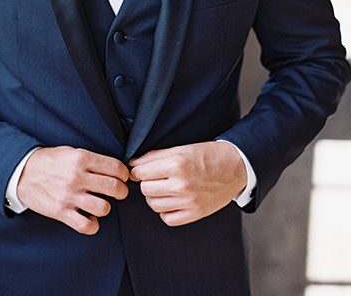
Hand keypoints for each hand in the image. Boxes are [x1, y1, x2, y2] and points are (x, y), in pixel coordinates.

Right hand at [17, 146, 128, 234]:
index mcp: (81, 158)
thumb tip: (114, 169)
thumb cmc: (50, 161)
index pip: (115, 167)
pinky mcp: (61, 212)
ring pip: (103, 208)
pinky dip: (92, 225)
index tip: (124, 177)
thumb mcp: (71, 151)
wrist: (23, 172)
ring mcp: (69, 196)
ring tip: (101, 203)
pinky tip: (90, 217)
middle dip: (122, 191)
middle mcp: (77, 177)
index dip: (124, 174)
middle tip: (120, 192)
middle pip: (114, 188)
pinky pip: (85, 225)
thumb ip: (91, 159)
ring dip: (106, 207)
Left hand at [128, 141, 246, 225]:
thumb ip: (154, 156)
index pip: (141, 172)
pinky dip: (165, 211)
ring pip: (153, 204)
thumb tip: (132, 163)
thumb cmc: (207, 155)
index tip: (141, 169)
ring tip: (163, 188)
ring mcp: (189, 202)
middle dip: (146, 182)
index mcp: (176, 164)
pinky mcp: (196, 214)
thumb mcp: (181, 148)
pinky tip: (171, 200)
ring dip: (154, 196)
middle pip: (145, 189)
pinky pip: (167, 219)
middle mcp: (181, 184)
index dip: (138, 170)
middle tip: (154, 177)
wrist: (235, 166)